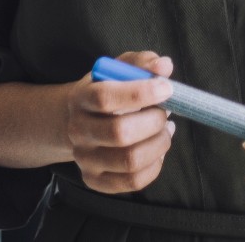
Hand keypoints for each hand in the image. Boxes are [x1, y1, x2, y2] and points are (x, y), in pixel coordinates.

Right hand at [64, 51, 174, 193]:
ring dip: (159, 143)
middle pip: (120, 133)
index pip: (105, 98)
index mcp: (81, 98)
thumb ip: (142, 63)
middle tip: (166, 111)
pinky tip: (157, 149)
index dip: (140, 93)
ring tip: (166, 129)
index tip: (166, 88)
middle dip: (154, 121)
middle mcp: (78, 130)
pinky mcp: (95, 180)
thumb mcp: (120, 69)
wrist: (81, 121)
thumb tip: (163, 66)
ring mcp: (85, 158)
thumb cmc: (109, 90)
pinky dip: (155, 166)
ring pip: (130, 160)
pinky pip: (133, 182)